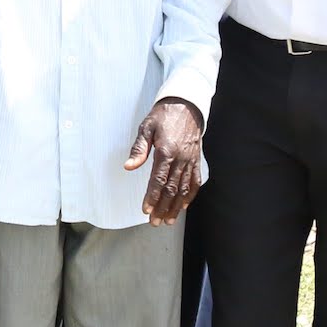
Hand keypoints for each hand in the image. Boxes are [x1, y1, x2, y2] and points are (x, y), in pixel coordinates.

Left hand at [126, 98, 206, 224]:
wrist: (186, 105)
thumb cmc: (164, 115)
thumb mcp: (146, 127)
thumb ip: (139, 149)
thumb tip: (129, 166)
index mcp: (166, 151)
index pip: (158, 180)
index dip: (152, 197)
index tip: (146, 210)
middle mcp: (181, 158)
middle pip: (172, 189)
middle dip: (163, 208)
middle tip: (155, 221)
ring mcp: (190, 160)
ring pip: (184, 189)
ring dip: (176, 207)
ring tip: (168, 220)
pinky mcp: (196, 160)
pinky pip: (195, 181)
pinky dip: (190, 195)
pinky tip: (184, 206)